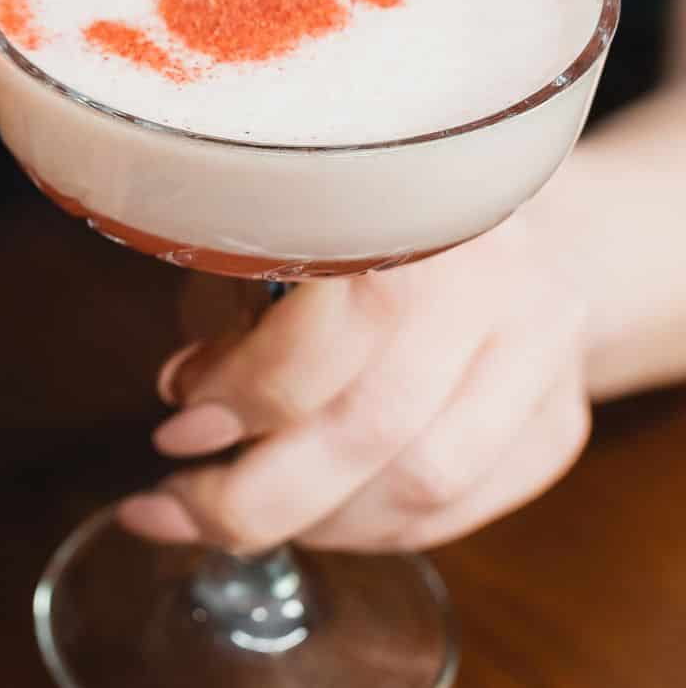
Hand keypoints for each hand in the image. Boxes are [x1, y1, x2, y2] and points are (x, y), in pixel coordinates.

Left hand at [121, 213, 592, 552]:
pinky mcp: (562, 421)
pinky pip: (462, 508)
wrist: (513, 225)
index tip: (177, 434)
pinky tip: (318, 515)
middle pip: (376, 425)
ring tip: (243, 510)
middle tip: (179, 508)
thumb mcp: (282, 234)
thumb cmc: (365, 230)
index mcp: (411, 210)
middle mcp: (495, 277)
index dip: (243, 398)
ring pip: (424, 480)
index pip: (331, 332)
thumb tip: (189, 394)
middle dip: (256, 493)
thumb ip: (233, 307)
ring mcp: (542, 353)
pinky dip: (373, 529)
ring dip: (312, 519)